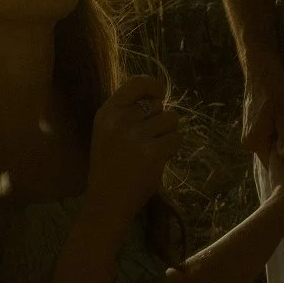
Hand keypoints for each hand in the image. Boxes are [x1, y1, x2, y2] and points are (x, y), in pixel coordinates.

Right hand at [87, 75, 181, 222]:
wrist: (108, 199)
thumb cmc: (110, 164)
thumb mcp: (108, 131)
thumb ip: (127, 111)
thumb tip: (158, 95)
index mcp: (107, 112)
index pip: (136, 83)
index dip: (153, 86)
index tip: (160, 95)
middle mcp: (120, 120)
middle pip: (158, 105)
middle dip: (159, 120)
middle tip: (147, 140)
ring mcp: (136, 136)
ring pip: (171, 119)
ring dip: (168, 133)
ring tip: (154, 148)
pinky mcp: (152, 152)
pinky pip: (176, 138)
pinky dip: (172, 148)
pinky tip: (158, 159)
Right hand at [242, 58, 283, 167]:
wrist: (262, 71)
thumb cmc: (276, 91)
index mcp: (254, 141)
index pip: (272, 164)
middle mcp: (248, 140)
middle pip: (271, 155)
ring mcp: (249, 132)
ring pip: (270, 145)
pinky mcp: (253, 124)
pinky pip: (268, 136)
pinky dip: (279, 134)